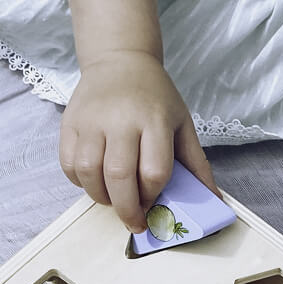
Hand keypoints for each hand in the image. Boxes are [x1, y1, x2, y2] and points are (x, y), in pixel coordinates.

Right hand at [58, 50, 220, 233]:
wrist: (120, 61)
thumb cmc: (155, 96)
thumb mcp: (182, 123)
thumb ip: (196, 162)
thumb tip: (213, 199)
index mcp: (154, 120)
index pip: (154, 171)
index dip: (153, 196)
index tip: (153, 205)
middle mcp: (121, 120)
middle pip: (119, 176)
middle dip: (126, 209)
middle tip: (133, 222)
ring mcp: (92, 121)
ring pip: (89, 173)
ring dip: (101, 197)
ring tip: (113, 200)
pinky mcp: (70, 123)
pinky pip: (69, 164)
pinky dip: (79, 182)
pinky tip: (95, 182)